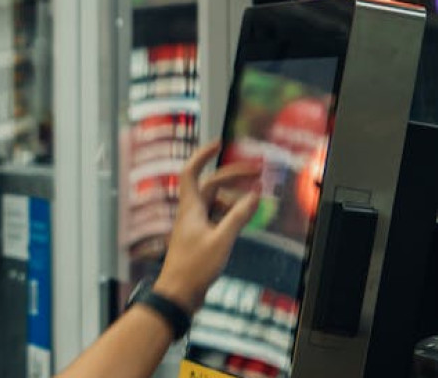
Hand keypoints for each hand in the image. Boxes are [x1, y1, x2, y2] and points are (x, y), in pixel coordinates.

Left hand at [154, 142, 259, 312]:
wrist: (179, 293)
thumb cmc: (194, 268)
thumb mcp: (222, 239)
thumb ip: (239, 216)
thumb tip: (255, 194)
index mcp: (190, 208)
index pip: (192, 172)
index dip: (203, 155)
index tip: (219, 144)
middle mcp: (190, 212)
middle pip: (211, 185)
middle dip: (233, 175)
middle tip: (258, 172)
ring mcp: (195, 225)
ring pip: (215, 202)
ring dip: (235, 197)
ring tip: (256, 198)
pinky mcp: (200, 238)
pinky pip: (217, 218)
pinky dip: (231, 214)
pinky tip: (244, 219)